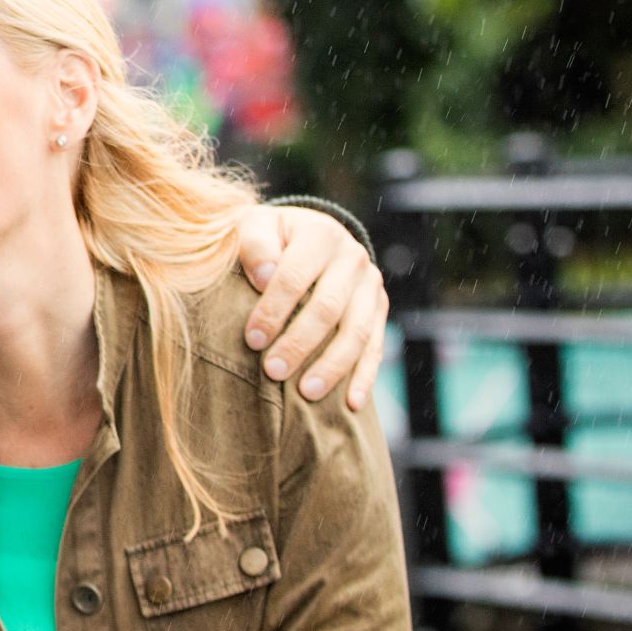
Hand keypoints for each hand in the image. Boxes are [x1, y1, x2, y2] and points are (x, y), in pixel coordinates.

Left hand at [235, 205, 388, 408]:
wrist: (307, 234)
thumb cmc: (271, 238)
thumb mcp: (257, 227)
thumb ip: (255, 246)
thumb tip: (264, 278)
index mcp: (319, 235)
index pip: (294, 276)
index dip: (273, 310)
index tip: (252, 339)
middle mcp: (352, 258)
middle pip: (328, 308)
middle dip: (299, 342)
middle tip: (272, 371)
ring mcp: (370, 286)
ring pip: (356, 331)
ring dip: (332, 365)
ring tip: (307, 393)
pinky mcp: (379, 309)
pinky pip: (375, 347)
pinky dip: (364, 376)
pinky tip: (351, 403)